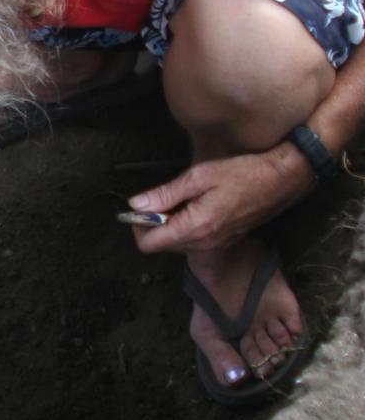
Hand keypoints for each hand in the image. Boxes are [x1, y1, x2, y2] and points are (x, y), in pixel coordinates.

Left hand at [127, 146, 311, 254]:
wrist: (282, 180)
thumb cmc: (243, 174)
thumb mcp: (199, 177)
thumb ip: (165, 194)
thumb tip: (136, 205)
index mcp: (195, 228)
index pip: (149, 244)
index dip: (138, 227)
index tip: (140, 209)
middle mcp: (204, 243)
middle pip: (161, 246)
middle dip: (154, 225)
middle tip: (161, 200)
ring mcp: (216, 245)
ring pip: (178, 244)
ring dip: (171, 226)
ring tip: (181, 201)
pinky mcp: (225, 241)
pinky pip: (195, 241)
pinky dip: (187, 227)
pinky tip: (196, 207)